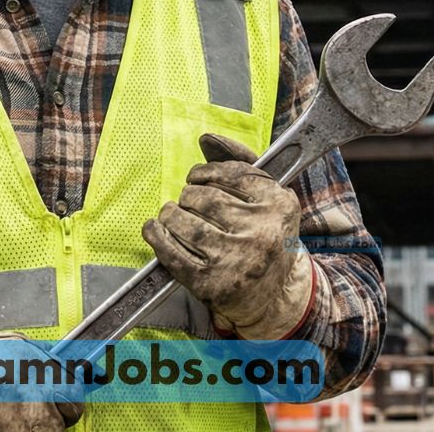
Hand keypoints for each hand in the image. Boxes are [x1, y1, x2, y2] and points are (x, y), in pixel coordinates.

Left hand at [142, 134, 314, 339]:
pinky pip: (173, 253)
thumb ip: (240, 163)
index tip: (197, 177)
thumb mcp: (267, 198)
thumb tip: (206, 138)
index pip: (232, 173)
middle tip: (186, 200)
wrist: (274, 295)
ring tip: (171, 214)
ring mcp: (235, 260)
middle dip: (188, 195)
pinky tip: (154, 230)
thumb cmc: (266, 236)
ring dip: (170, 214)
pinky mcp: (212, 283)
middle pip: (205, 197)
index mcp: (279, 205)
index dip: (207, 172)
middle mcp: (261, 232)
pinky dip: (157, 238)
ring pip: (185, 223)